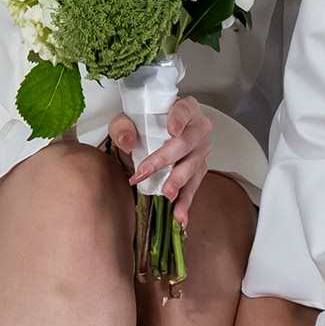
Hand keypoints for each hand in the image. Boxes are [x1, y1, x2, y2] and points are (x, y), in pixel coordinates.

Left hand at [105, 96, 213, 222]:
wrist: (150, 140)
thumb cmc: (145, 125)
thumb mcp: (127, 121)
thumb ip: (123, 127)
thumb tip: (127, 140)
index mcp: (186, 109)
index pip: (185, 110)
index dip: (179, 119)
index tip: (171, 130)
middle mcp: (198, 129)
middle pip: (187, 143)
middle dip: (167, 159)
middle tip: (147, 171)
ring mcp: (201, 151)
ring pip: (193, 167)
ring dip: (178, 182)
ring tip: (167, 194)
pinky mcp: (198, 171)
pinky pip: (193, 187)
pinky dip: (186, 203)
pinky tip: (180, 216)